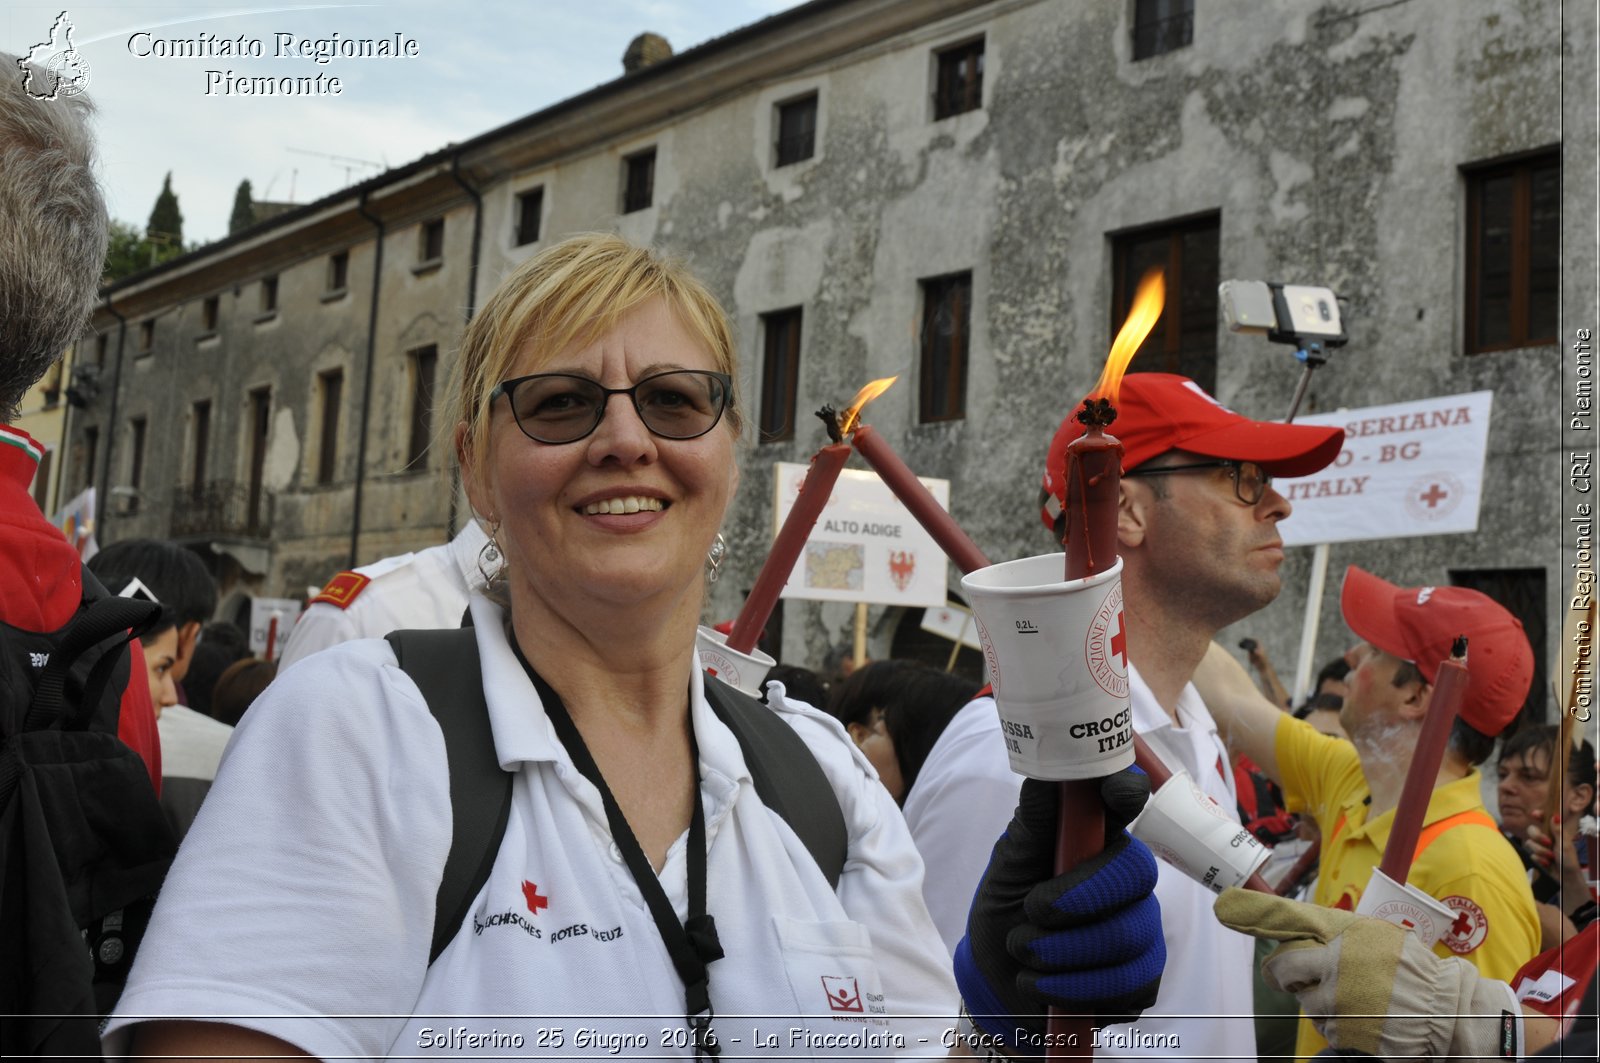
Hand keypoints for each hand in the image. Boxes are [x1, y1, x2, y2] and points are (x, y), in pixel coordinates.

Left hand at [954, 769, 1163, 1055]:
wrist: (996, 980)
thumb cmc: (1008, 912)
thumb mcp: (1009, 868)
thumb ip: (1033, 826)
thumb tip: (1046, 778)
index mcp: (1096, 839)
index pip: (1126, 802)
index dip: (1126, 791)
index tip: (1116, 793)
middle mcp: (1127, 880)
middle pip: (1134, 873)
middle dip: (1078, 897)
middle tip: (1032, 912)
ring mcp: (1142, 929)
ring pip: (1129, 933)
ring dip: (1063, 950)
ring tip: (1024, 953)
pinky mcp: (1143, 979)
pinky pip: (1129, 983)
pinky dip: (1074, 987)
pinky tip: (1042, 984)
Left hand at [1213, 888, 1516, 1059]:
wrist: (1446, 1010)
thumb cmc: (1409, 966)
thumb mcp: (1372, 934)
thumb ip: (1330, 930)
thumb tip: (1294, 927)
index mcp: (1342, 944)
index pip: (1288, 930)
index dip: (1252, 914)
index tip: (1223, 906)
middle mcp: (1337, 975)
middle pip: (1285, 974)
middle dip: (1289, 974)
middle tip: (1308, 973)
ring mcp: (1342, 1008)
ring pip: (1307, 1004)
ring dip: (1320, 1000)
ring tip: (1355, 994)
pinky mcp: (1349, 1036)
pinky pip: (1325, 1029)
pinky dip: (1336, 1023)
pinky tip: (1360, 1014)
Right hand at [1525, 812, 1590, 916]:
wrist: (1564, 878)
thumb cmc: (1569, 860)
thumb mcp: (1565, 844)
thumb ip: (1558, 831)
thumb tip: (1555, 816)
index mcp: (1555, 833)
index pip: (1544, 819)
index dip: (1538, 814)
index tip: (1534, 814)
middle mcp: (1546, 838)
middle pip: (1531, 830)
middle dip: (1537, 837)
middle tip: (1547, 843)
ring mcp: (1540, 847)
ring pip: (1529, 843)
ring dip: (1540, 851)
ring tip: (1550, 858)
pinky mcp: (1536, 856)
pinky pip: (1530, 854)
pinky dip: (1539, 859)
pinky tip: (1546, 863)